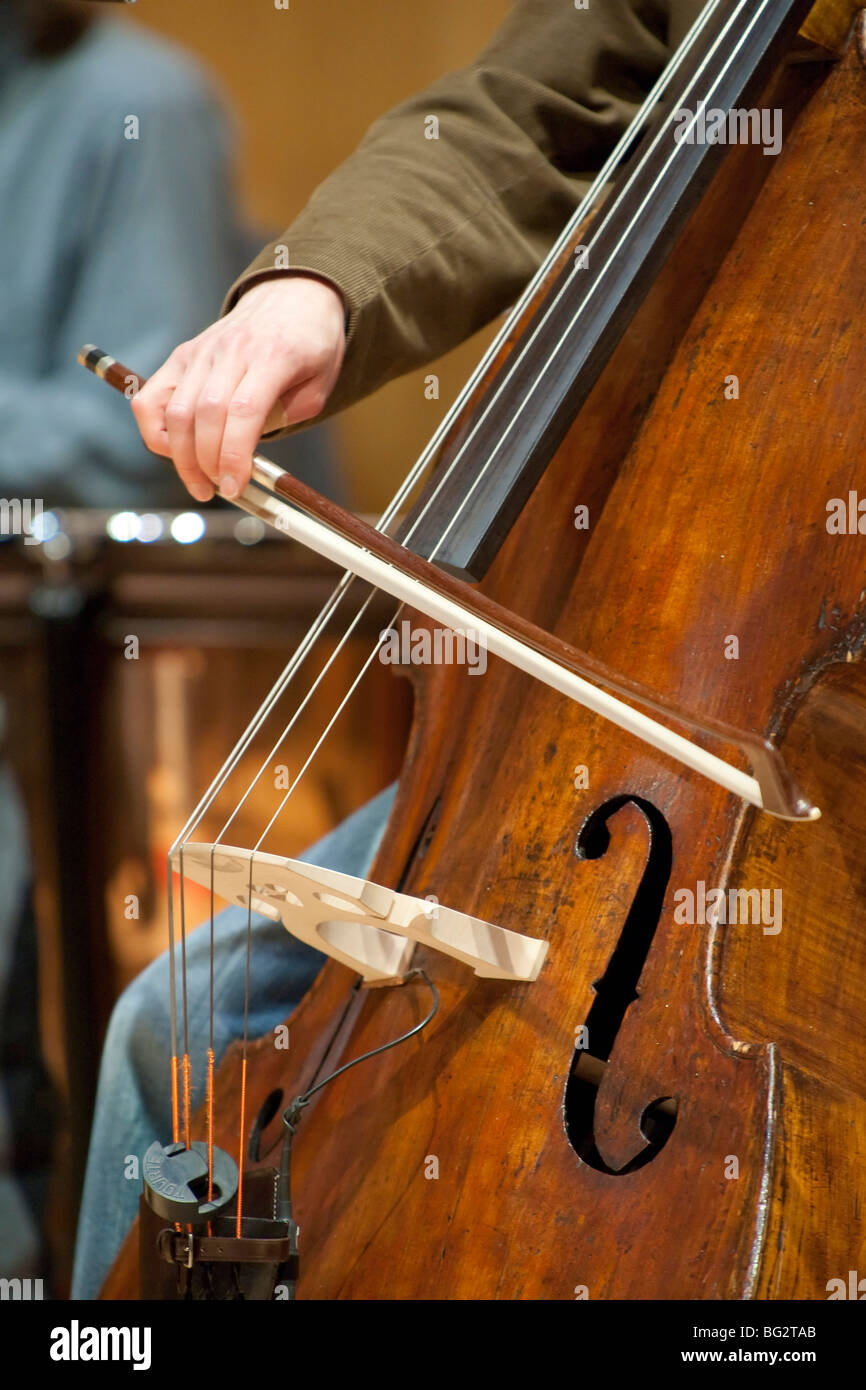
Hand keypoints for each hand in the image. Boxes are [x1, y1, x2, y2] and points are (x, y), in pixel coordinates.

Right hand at [130, 275, 346, 501]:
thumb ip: (288, 416)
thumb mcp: (319, 384)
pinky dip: (155, 430)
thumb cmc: (311, 345)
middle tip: (220, 489)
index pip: (243, 411)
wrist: (292, 296)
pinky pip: (151, 397)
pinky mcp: (182, 356)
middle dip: (207, 464)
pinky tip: (173, 451)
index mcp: (273, 355)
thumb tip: (248, 452)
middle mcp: (231, 350)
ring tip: (200, 482)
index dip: (235, 456)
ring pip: (175, 411)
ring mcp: (201, 351)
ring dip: (181, 457)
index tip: (236, 487)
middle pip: (204, 415)